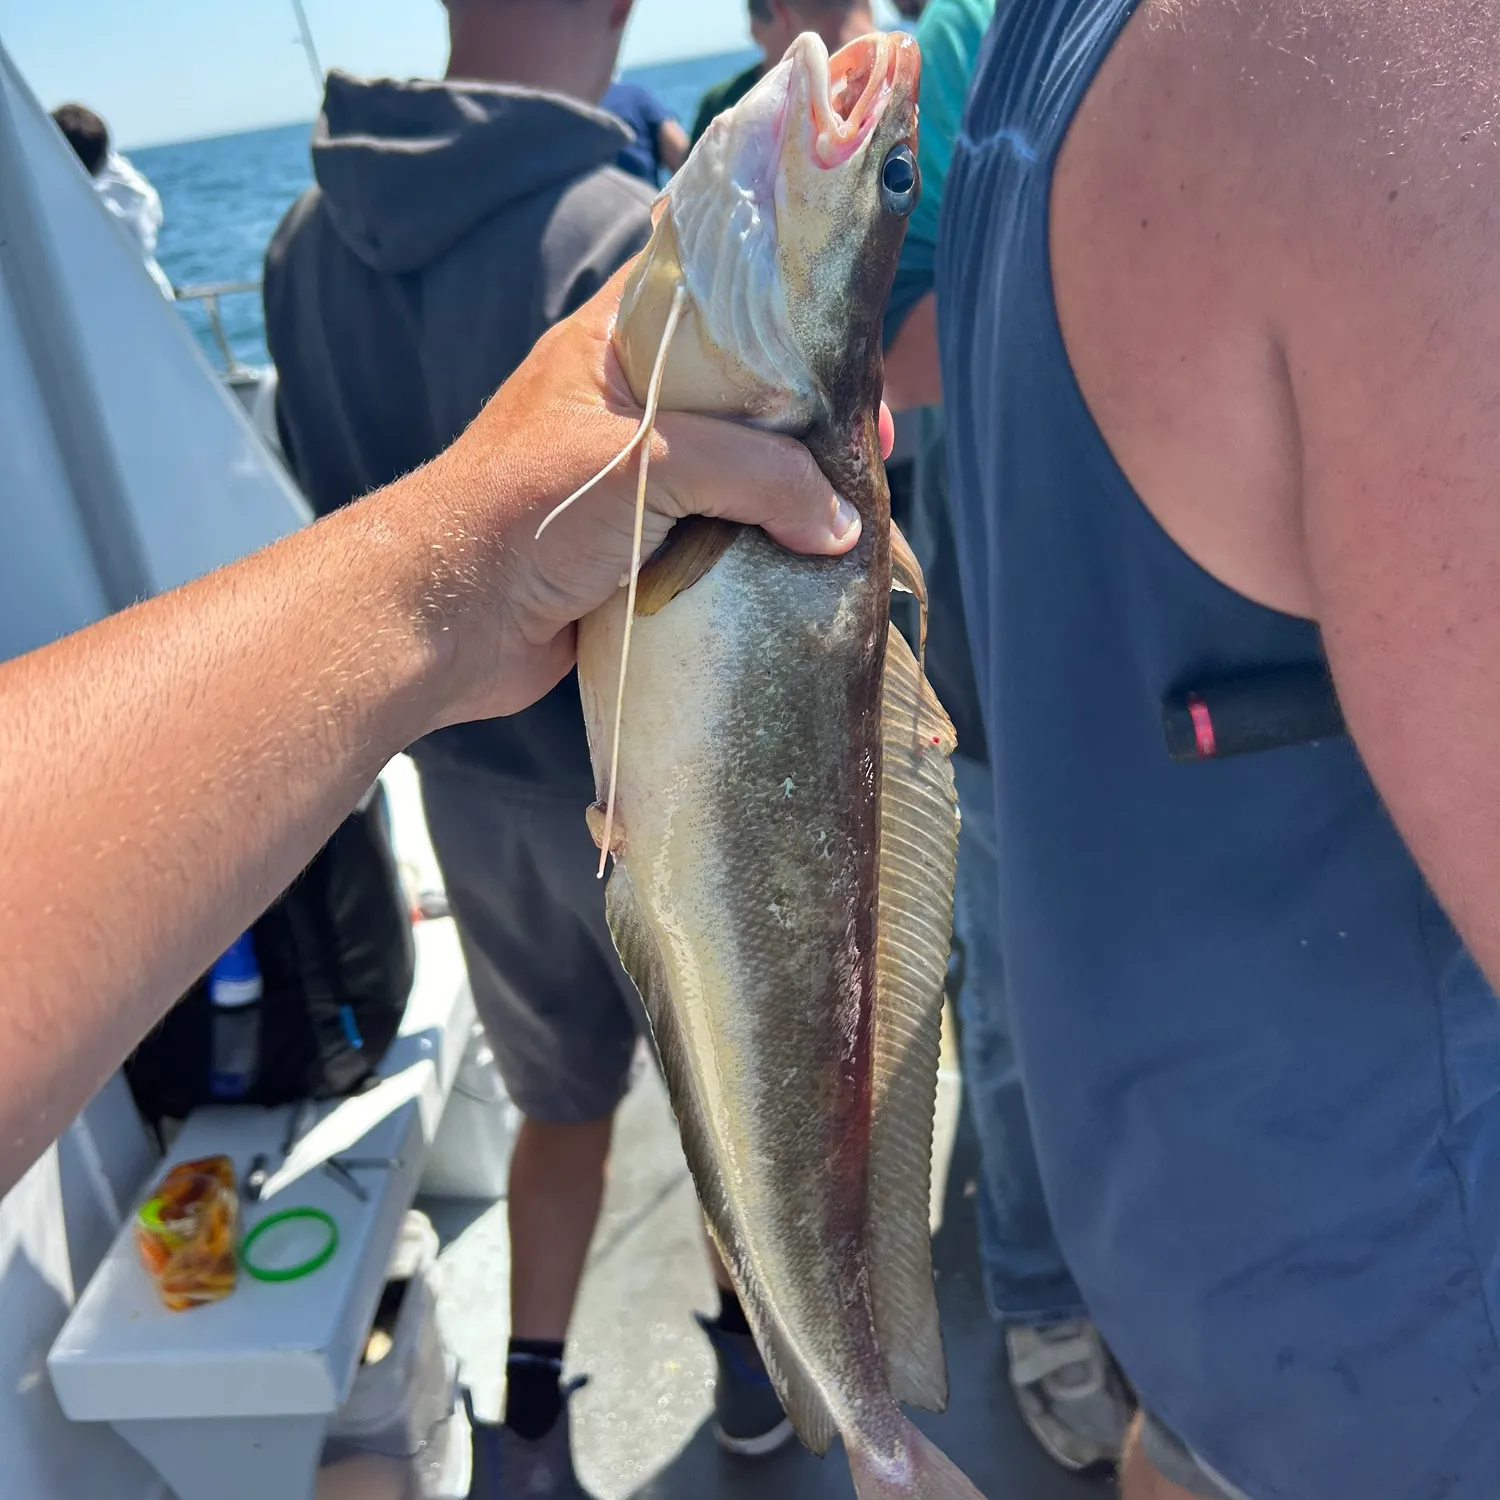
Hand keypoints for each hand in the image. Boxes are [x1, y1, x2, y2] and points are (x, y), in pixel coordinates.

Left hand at [400, 265, 894, 725]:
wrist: (442, 625)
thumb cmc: (521, 513)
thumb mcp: (647, 463)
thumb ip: (755, 477)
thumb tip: (843, 522)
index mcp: (611, 347)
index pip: (708, 292)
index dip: (780, 307)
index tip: (847, 344)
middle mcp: (625, 407)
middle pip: (739, 392)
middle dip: (806, 416)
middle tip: (871, 441)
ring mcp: (632, 482)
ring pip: (735, 473)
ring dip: (789, 493)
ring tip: (856, 507)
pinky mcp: (638, 553)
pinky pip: (718, 540)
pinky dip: (762, 550)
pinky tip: (812, 561)